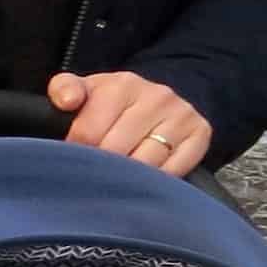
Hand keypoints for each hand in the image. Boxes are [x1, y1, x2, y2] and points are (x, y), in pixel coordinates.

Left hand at [48, 70, 210, 173]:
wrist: (158, 101)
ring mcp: (181, 115)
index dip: (75, 151)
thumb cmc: (112, 102)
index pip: (89, 132)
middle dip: (101, 166)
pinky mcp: (201, 134)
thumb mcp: (87, 90)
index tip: (74, 155)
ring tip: (118, 176)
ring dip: (127, 177)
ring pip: (146, 164)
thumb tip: (67, 101)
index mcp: (123, 84)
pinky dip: (155, 181)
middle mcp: (157, 97)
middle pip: (116, 151)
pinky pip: (173, 171)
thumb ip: (65, 89)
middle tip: (95, 171)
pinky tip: (143, 179)